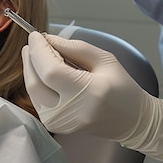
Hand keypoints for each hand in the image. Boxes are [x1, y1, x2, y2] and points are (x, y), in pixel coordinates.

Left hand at [22, 32, 162, 162]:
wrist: (131, 121)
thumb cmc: (121, 87)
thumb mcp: (104, 59)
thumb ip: (73, 48)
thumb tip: (47, 39)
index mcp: (87, 94)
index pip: (50, 71)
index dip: (39, 51)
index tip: (36, 35)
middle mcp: (70, 113)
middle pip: (35, 82)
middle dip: (30, 58)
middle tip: (34, 42)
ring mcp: (60, 123)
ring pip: (31, 91)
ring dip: (30, 69)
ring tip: (38, 53)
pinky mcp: (55, 126)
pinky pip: (36, 99)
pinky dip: (35, 80)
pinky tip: (41, 69)